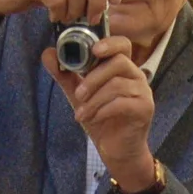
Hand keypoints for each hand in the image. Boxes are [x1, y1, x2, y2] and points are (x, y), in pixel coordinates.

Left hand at [42, 37, 158, 191]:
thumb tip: (48, 53)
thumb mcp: (79, 95)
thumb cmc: (102, 119)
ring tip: (81, 114)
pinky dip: (102, 111)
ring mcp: (143, 93)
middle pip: (119, 62)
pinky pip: (122, 103)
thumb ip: (65, 74)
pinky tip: (92, 119)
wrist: (117, 150)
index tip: (93, 50)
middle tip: (78, 95)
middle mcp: (136, 76)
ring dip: (94, 100)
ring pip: (117, 85)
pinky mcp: (144, 109)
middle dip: (94, 77)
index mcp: (123, 68)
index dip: (109, 42)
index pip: (122, 44)